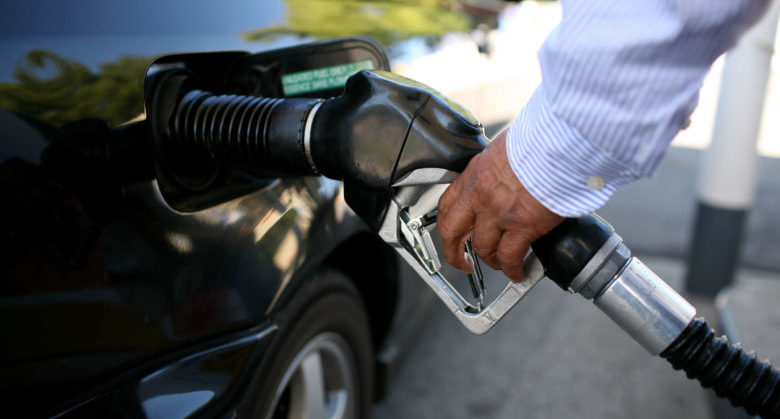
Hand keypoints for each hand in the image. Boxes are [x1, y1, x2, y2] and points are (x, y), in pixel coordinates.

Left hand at [437, 129, 563, 281]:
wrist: (562, 143)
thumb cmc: (542, 139)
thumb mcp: (507, 148)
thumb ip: (500, 167)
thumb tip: (506, 174)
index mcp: (475, 174)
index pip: (447, 204)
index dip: (447, 224)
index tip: (450, 233)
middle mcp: (480, 194)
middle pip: (452, 231)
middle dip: (453, 252)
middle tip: (460, 262)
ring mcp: (499, 212)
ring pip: (483, 248)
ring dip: (490, 260)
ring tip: (499, 265)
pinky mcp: (522, 225)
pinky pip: (510, 256)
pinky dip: (512, 268)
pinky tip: (517, 272)